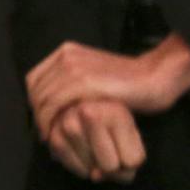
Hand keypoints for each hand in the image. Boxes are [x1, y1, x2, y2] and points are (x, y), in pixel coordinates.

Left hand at [26, 35, 189, 140]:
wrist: (155, 77)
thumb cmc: (129, 82)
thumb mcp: (93, 74)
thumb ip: (71, 81)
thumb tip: (51, 102)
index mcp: (67, 51)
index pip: (35, 79)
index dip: (34, 102)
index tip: (40, 120)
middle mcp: (66, 56)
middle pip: (36, 89)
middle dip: (36, 114)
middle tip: (42, 133)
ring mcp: (74, 67)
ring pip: (42, 98)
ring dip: (41, 121)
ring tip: (48, 138)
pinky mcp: (83, 82)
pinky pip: (54, 104)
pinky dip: (49, 121)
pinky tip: (54, 135)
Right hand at [44, 99, 146, 182]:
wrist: (82, 108)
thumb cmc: (112, 127)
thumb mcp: (132, 139)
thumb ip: (128, 165)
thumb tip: (94, 175)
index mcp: (117, 113)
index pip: (131, 162)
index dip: (129, 163)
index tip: (124, 147)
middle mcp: (89, 113)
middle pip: (110, 167)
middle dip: (111, 166)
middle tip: (108, 149)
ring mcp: (68, 124)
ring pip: (91, 171)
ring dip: (94, 167)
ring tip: (93, 147)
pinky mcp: (53, 136)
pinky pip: (74, 168)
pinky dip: (81, 168)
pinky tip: (82, 154)